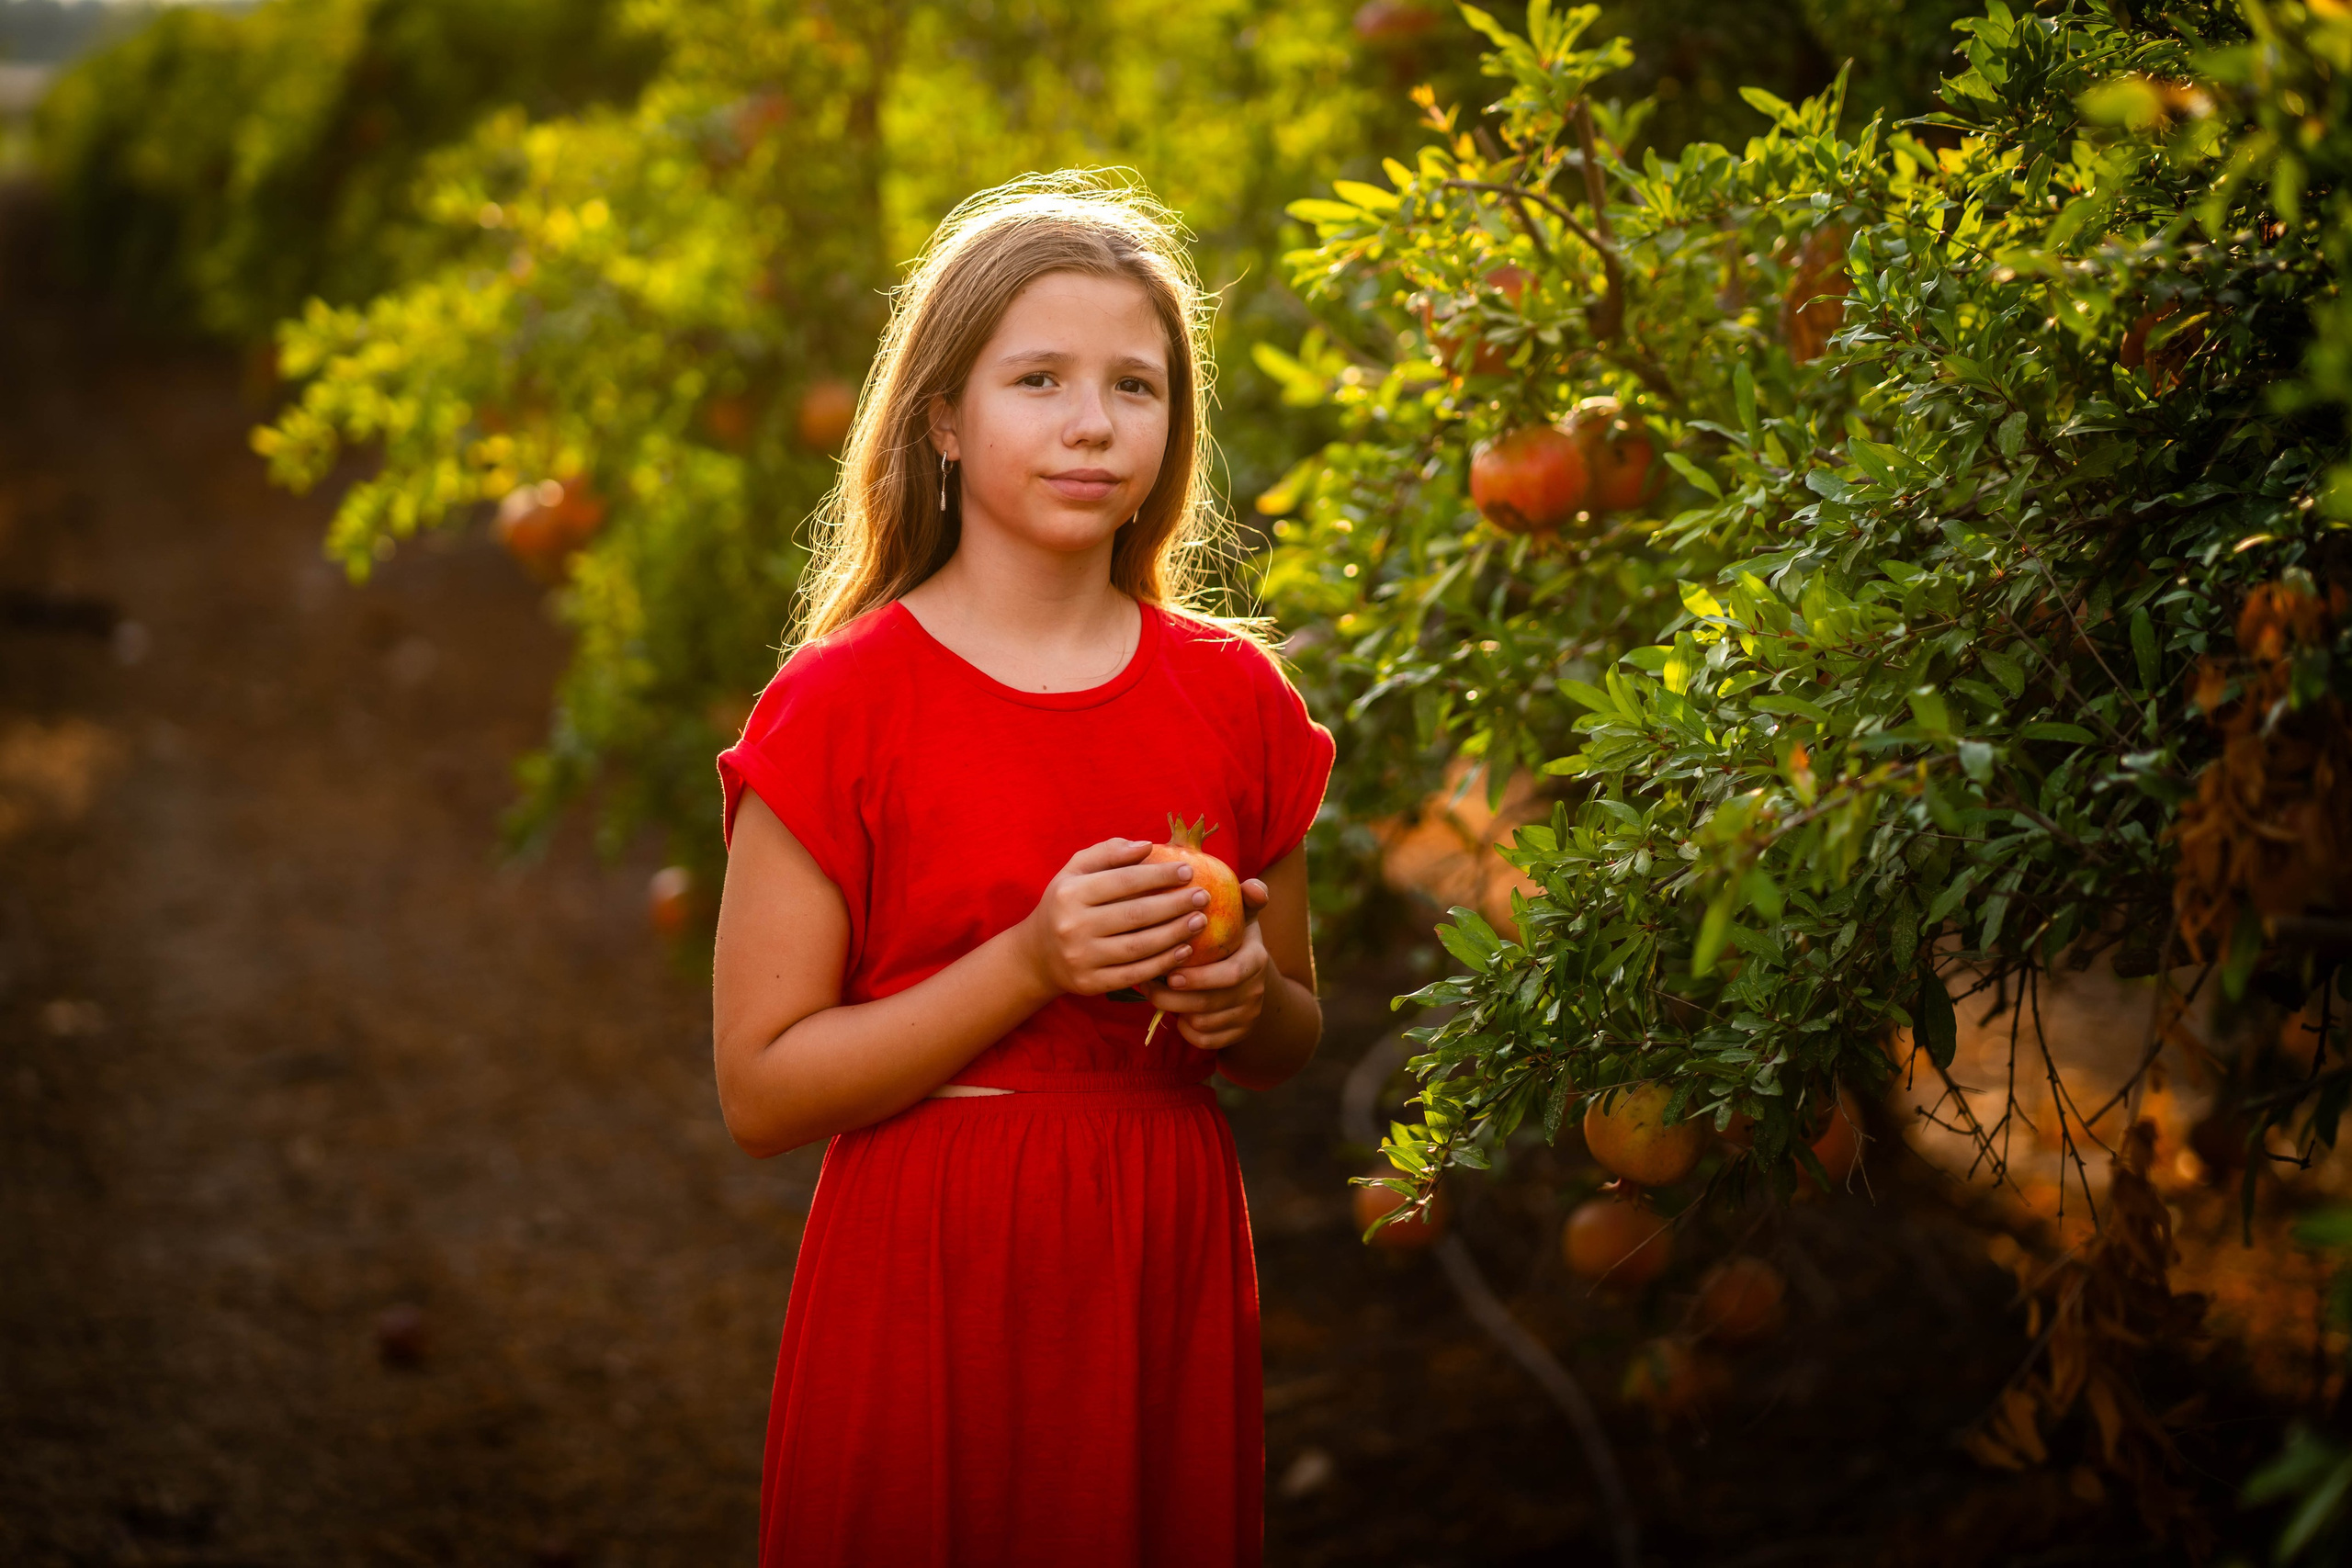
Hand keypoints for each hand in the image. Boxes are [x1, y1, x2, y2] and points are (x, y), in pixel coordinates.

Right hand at [1020, 838, 1210, 996]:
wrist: (1038, 955)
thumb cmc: (1066, 903)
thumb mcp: (1076, 871)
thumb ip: (1108, 853)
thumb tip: (1146, 846)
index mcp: (1070, 893)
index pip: (1124, 881)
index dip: (1159, 875)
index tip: (1188, 871)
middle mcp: (1073, 926)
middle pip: (1136, 914)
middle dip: (1175, 905)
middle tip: (1203, 896)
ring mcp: (1081, 958)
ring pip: (1139, 946)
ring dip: (1175, 934)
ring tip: (1200, 921)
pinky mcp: (1091, 983)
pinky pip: (1135, 973)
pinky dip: (1163, 963)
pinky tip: (1184, 950)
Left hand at [1144, 878, 1273, 1049]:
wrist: (1253, 980)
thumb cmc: (1236, 939)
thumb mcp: (1244, 917)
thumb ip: (1247, 898)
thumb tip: (1250, 885)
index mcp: (1256, 960)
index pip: (1232, 974)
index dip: (1201, 977)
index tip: (1171, 972)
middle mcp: (1255, 991)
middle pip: (1211, 1002)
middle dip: (1175, 997)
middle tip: (1148, 983)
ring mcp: (1247, 1016)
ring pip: (1204, 1023)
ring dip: (1175, 1011)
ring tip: (1153, 992)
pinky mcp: (1236, 1035)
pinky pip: (1206, 1040)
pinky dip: (1186, 1031)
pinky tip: (1174, 1014)